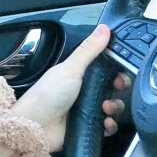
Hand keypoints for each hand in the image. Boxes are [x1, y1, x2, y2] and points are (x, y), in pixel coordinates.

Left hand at [11, 24, 130, 151]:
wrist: (34, 128)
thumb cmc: (46, 96)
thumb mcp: (70, 69)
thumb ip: (88, 50)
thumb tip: (103, 29)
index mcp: (77, 73)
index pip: (103, 67)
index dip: (116, 68)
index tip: (122, 69)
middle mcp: (82, 90)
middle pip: (111, 87)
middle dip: (118, 88)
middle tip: (117, 88)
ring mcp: (85, 109)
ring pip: (111, 106)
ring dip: (114, 107)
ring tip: (106, 108)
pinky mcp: (87, 126)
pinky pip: (106, 126)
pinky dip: (109, 125)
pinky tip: (105, 122)